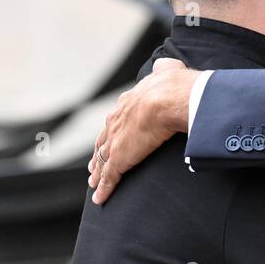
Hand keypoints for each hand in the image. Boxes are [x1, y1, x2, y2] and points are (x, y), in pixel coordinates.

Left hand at [88, 58, 197, 203]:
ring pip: (102, 161)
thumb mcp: (167, 73)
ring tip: (94, 184)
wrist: (166, 98)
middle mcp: (116, 122)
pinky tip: (100, 198)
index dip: (111, 132)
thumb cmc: (171, 86)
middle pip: (103, 142)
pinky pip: (109, 177)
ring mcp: (116, 141)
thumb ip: (165, 70)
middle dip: (98, 154)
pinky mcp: (120, 158)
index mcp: (128, 104)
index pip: (115, 121)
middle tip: (93, 166)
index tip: (109, 140)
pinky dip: (104, 189)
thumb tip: (168, 65)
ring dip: (98, 174)